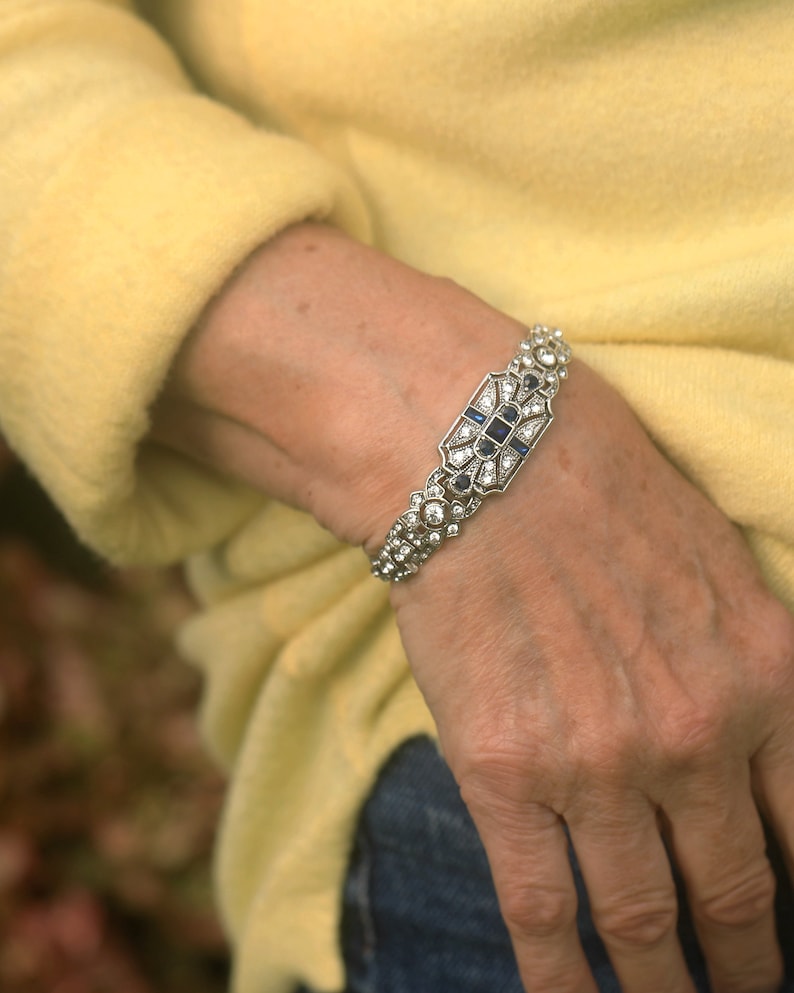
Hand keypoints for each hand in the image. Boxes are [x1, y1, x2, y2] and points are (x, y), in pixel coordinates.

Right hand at [149, 222, 793, 990]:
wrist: (478, 452)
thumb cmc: (595, 482)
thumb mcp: (713, 563)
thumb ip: (744, 663)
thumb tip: (746, 742)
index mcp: (762, 678)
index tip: (782, 940)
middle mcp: (694, 739)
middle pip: (735, 894)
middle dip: (745, 964)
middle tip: (745, 992)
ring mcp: (596, 765)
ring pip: (643, 920)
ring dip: (659, 986)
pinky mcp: (502, 772)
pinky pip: (539, 907)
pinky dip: (558, 975)